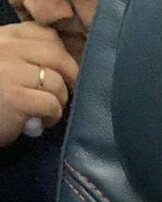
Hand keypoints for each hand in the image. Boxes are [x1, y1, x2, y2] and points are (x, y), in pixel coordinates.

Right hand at [0, 23, 77, 147]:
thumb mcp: (5, 64)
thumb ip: (26, 57)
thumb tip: (64, 66)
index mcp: (6, 37)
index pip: (47, 35)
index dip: (61, 54)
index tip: (61, 72)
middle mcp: (8, 49)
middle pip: (57, 55)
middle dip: (70, 77)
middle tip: (65, 93)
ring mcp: (11, 72)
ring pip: (56, 82)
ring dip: (60, 101)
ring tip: (49, 111)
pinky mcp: (16, 98)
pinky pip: (51, 104)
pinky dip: (53, 116)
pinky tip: (43, 122)